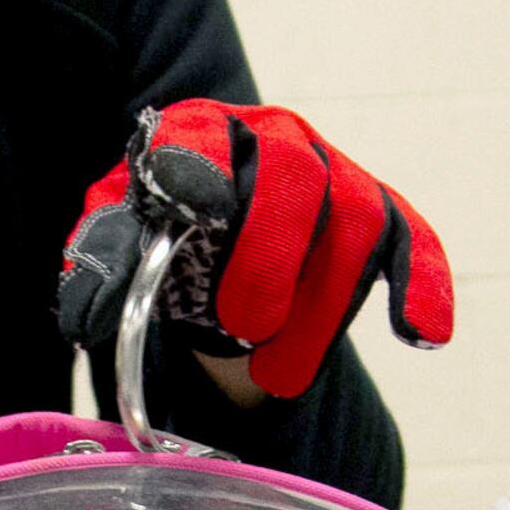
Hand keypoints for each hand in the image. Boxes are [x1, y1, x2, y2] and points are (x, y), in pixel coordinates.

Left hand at [57, 103, 454, 402]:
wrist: (221, 237)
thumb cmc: (170, 230)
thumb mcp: (124, 237)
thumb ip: (104, 262)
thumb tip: (87, 314)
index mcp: (201, 131)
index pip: (200, 135)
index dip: (199, 168)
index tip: (198, 211)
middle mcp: (276, 138)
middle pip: (295, 172)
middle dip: (272, 253)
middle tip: (244, 322)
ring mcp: (336, 172)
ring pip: (355, 219)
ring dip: (323, 307)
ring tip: (279, 378)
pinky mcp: (380, 213)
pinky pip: (412, 241)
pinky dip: (422, 285)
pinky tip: (421, 335)